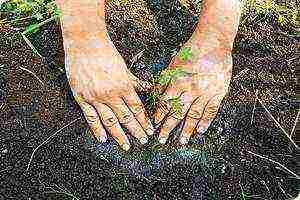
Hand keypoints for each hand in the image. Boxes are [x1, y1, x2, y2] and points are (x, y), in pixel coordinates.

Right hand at [65, 28, 153, 150]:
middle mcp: (112, 95)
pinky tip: (103, 139)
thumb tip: (147, 88)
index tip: (150, 129)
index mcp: (124, 86)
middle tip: (144, 141)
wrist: (85, 44)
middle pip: (127, 117)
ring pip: (111, 121)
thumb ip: (135, 81)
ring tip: (127, 146)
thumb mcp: (124, 67)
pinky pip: (91, 117)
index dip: (145, 121)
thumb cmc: (106, 53)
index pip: (137, 109)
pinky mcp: (83, 98)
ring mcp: (97, 98)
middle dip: (137, 131)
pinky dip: (97, 129)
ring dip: (120, 135)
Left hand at [154, 27, 232, 144]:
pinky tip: (200, 130)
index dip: (159, 115)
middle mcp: (190, 90)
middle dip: (168, 128)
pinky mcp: (218, 92)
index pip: (165, 103)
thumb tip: (156, 95)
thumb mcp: (173, 64)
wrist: (214, 42)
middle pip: (177, 113)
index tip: (155, 124)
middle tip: (162, 140)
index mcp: (177, 81)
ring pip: (194, 115)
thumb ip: (165, 81)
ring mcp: (205, 92)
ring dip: (187, 130)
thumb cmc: (191, 51)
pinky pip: (211, 110)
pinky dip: (205, 121)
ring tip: (182, 141)